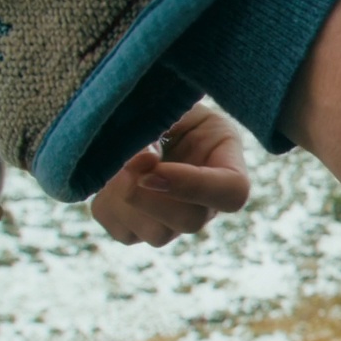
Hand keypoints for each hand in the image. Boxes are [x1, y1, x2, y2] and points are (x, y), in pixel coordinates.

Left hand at [92, 103, 249, 246]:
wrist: (140, 118)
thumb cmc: (163, 106)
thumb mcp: (169, 105)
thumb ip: (158, 126)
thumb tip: (138, 163)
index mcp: (226, 164)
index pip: (232, 192)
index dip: (193, 186)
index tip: (152, 166)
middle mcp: (207, 202)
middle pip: (191, 221)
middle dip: (149, 197)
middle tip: (123, 165)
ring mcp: (176, 222)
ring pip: (157, 235)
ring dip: (124, 200)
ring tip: (112, 164)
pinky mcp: (143, 230)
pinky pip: (124, 233)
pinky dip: (107, 205)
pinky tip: (108, 178)